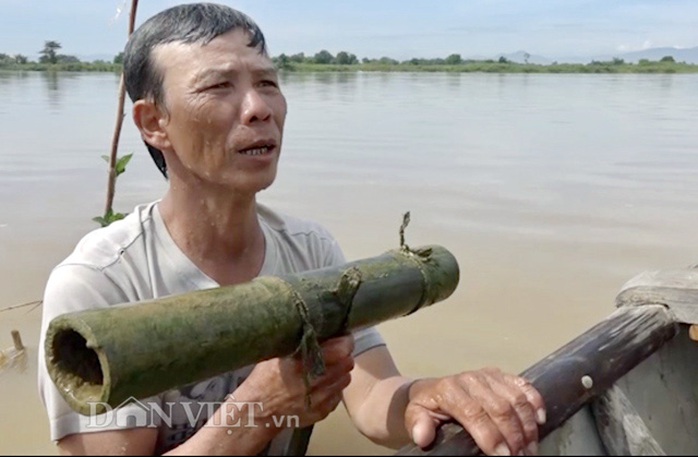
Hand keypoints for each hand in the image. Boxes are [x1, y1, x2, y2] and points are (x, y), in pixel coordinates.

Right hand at [234, 334, 354, 428]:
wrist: (256, 412)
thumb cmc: (263, 378)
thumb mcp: (277, 354)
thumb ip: (297, 341)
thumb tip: (315, 325)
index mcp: (304, 362)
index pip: (341, 349)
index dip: (344, 341)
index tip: (342, 336)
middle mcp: (316, 381)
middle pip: (347, 363)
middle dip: (344, 355)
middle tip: (336, 351)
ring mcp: (320, 399)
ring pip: (345, 379)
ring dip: (340, 372)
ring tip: (328, 368)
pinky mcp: (321, 412)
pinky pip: (337, 396)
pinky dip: (333, 389)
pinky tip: (321, 385)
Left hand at [405, 367, 545, 455]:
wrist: (430, 389)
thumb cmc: (426, 407)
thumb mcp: (415, 415)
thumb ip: (418, 424)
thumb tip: (423, 435)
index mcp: (450, 389)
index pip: (475, 414)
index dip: (491, 437)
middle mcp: (471, 378)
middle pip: (500, 409)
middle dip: (514, 437)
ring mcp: (488, 375)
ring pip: (515, 399)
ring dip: (527, 427)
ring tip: (530, 449)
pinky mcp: (501, 375)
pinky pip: (523, 385)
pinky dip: (535, 401)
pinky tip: (541, 421)